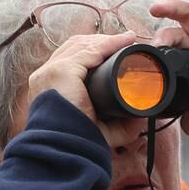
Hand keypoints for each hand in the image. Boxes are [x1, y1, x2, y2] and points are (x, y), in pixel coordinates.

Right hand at [27, 31, 143, 146]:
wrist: (66, 150)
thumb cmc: (79, 143)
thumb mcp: (102, 130)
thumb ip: (120, 124)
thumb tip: (142, 116)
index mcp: (50, 87)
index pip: (70, 59)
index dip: (93, 52)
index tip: (115, 52)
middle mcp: (46, 75)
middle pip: (75, 47)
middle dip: (101, 42)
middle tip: (124, 43)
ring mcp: (52, 71)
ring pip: (82, 44)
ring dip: (107, 40)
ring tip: (128, 39)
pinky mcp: (62, 70)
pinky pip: (89, 50)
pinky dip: (109, 43)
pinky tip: (125, 41)